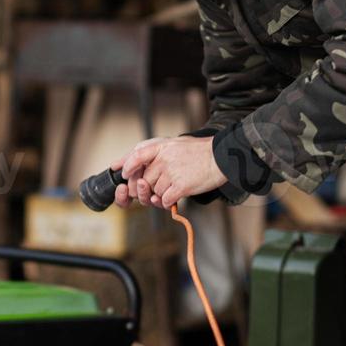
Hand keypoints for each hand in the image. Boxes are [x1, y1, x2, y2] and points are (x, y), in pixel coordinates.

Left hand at [110, 136, 227, 209]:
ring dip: (162, 194)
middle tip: (158, 187)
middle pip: (144, 180)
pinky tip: (177, 195)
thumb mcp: (174, 143)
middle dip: (147, 188)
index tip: (124, 173)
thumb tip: (125, 163)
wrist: (222, 157)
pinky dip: (169, 202)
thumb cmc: (198, 152)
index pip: (136, 155)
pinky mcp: (181, 186)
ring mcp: (172, 173)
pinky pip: (165, 200)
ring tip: (175, 186)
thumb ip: (151, 151)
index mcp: (161, 147)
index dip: (127, 166)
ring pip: (155, 192)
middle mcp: (164, 159)